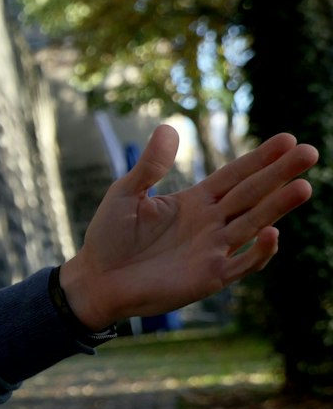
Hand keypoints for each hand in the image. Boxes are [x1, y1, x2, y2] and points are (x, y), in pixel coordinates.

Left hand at [61, 127, 316, 328]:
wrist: (97, 281)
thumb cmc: (109, 238)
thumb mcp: (125, 194)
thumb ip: (149, 166)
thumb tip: (167, 127)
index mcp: (195, 201)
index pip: (235, 175)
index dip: (260, 158)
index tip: (288, 139)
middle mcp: (211, 222)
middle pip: (252, 193)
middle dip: (280, 174)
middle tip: (311, 152)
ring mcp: (213, 249)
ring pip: (254, 223)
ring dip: (278, 207)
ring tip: (303, 187)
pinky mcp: (210, 276)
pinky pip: (243, 264)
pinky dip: (259, 251)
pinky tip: (272, 233)